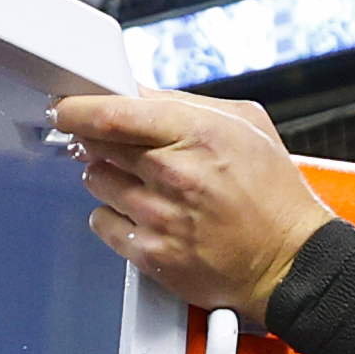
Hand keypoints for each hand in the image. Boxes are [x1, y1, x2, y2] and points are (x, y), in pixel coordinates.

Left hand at [48, 90, 336, 317]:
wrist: (288, 261)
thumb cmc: (273, 194)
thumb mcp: (244, 125)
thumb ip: (186, 104)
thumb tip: (139, 93)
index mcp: (198, 134)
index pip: (113, 113)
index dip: (78, 108)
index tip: (66, 108)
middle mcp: (174, 175)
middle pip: (96, 145)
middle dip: (93, 140)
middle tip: (107, 143)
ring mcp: (159, 217)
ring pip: (96, 182)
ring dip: (107, 177)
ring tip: (142, 183)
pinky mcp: (151, 254)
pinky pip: (103, 223)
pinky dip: (114, 216)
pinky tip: (144, 214)